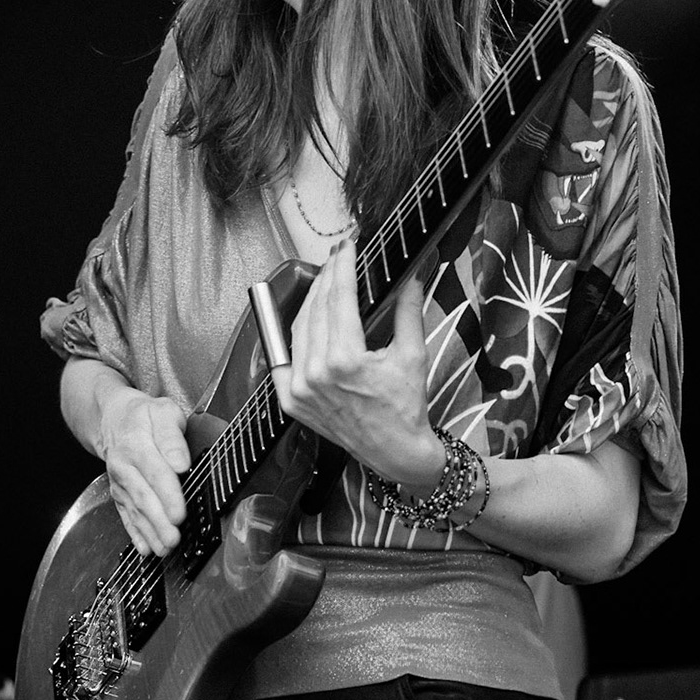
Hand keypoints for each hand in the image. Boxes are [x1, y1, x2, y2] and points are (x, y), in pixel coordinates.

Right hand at [94, 386, 191, 556]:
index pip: (155, 472)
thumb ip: (172, 436)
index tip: (179, 514)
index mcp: (136, 443)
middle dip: (159, 521)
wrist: (113, 418)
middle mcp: (124, 466)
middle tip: (174, 539)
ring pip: (135, 510)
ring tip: (165, 549)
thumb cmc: (144, 415)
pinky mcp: (119, 494)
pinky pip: (125, 515)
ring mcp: (120, 482)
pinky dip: (135, 534)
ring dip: (150, 532)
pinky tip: (145, 548)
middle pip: (144, 496)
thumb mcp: (163, 411)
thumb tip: (181, 463)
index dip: (168, 495)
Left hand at [270, 236, 438, 486]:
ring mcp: (299, 389)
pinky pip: (287, 355)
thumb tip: (413, 274)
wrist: (394, 452)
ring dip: (312, 300)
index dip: (342, 267)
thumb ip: (408, 310)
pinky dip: (296, 333)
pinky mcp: (290, 401)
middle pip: (316, 308)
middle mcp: (316, 374)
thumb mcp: (412, 355)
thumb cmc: (406, 406)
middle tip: (338, 257)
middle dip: (327, 277)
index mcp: (346, 361)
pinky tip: (308, 315)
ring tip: (326, 281)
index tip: (346, 247)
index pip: (339, 298)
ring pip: (299, 328)